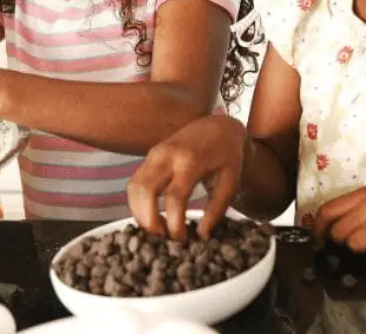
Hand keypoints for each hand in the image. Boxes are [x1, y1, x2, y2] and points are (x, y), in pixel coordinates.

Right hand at [127, 115, 246, 240]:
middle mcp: (168, 155)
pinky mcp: (149, 156)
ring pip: (134, 187)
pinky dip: (137, 203)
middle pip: (146, 191)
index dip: (175, 223)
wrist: (218, 126)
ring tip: (157, 230)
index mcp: (192, 160)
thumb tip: (201, 235)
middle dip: (149, 220)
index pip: (175, 197)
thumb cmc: (227, 156)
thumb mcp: (231, 181)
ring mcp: (155, 153)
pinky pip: (134, 182)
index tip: (182, 239)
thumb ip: (217, 209)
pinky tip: (151, 216)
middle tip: (162, 239)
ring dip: (140, 213)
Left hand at [312, 183, 365, 258]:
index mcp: (364, 193)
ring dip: (363, 250)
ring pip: (356, 245)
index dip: (318, 230)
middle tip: (356, 244)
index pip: (327, 211)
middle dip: (343, 244)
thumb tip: (331, 227)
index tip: (319, 243)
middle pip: (339, 233)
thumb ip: (356, 207)